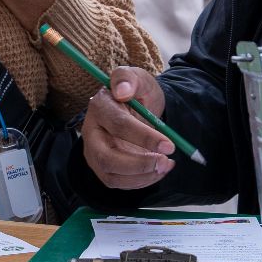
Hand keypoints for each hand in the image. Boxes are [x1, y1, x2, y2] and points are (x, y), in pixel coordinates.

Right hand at [82, 66, 174, 189]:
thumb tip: (122, 90)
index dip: (144, 137)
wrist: (138, 109)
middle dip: (138, 165)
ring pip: (112, 176)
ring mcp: (95, 153)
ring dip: (143, 176)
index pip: (119, 125)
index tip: (169, 145)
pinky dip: (142, 181)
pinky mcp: (103, 168)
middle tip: (165, 162)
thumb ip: (130, 78)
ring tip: (166, 165)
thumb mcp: (138, 79)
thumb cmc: (137, 94)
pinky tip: (159, 170)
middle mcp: (92, 133)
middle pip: (107, 158)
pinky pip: (120, 183)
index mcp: (100, 107)